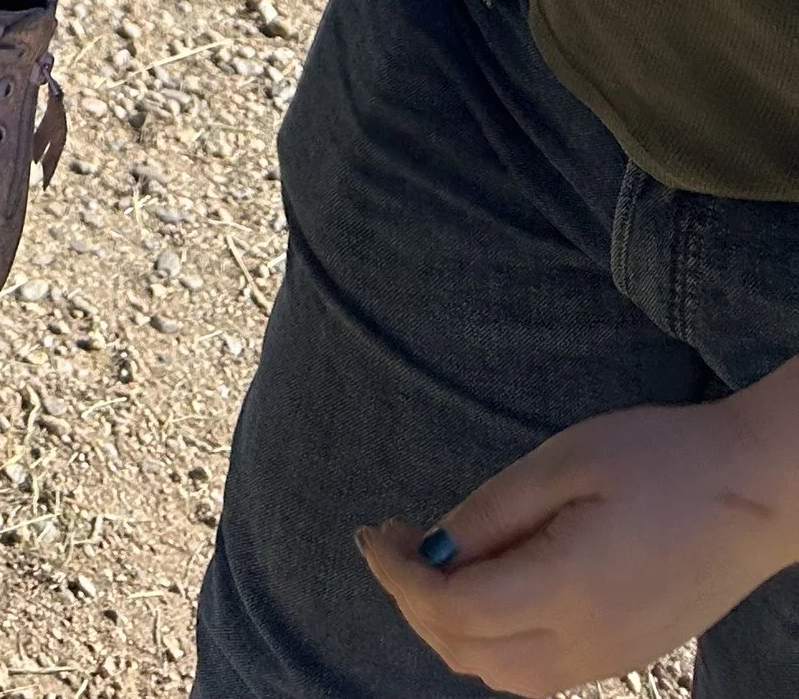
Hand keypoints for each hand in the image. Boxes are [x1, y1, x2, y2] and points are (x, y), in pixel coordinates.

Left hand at [360, 385, 798, 694]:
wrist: (759, 492)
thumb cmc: (662, 458)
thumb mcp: (565, 460)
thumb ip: (493, 510)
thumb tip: (432, 548)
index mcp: (569, 589)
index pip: (454, 611)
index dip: (397, 577)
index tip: (373, 532)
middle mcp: (587, 643)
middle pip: (468, 654)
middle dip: (413, 604)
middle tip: (396, 541)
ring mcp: (609, 658)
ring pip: (500, 675)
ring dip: (451, 629)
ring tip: (433, 562)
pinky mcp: (625, 655)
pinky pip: (537, 673)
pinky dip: (493, 642)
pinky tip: (486, 585)